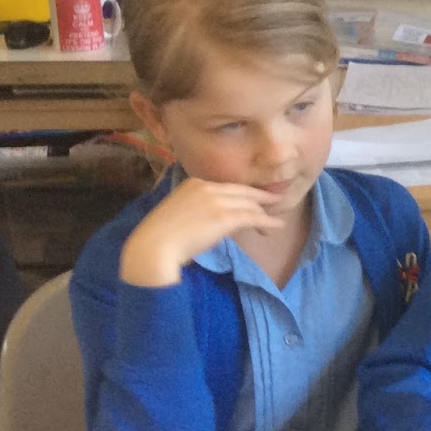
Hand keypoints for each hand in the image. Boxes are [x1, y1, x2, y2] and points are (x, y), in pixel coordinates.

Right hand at [119, 176, 283, 286]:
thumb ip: (198, 211)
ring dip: (265, 213)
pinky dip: (267, 221)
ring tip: (277, 219)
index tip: (254, 198)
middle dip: (260, 198)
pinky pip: (251, 217)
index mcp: (193, 183)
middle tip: (275, 202)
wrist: (154, 247)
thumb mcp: (180, 214)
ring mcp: (216, 201)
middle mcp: (206, 187)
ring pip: (249, 203)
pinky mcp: (223, 217)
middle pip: (241, 191)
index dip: (243, 193)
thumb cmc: (161, 237)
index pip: (227, 187)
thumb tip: (214, 222)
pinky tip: (276, 226)